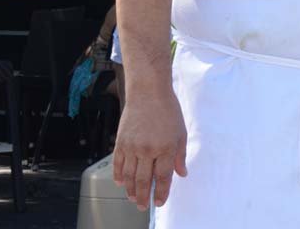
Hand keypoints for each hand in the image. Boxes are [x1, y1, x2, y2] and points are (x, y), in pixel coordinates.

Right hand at [113, 89, 187, 209]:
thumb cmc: (168, 110)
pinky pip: (118, 164)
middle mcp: (147, 150)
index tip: (160, 202)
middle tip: (144, 206)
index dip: (162, 192)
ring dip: (131, 190)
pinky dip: (119, 175)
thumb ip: (180, 155)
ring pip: (129, 176)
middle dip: (145, 197)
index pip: (163, 177)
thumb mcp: (181, 132)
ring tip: (134, 199)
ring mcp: (132, 147)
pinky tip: (121, 183)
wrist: (148, 93)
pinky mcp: (121, 142)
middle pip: (144, 181)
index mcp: (165, 148)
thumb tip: (182, 174)